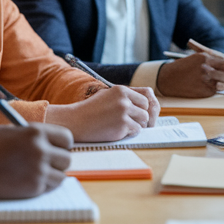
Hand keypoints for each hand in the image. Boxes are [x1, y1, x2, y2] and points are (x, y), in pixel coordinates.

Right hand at [0, 123, 72, 198]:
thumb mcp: (12, 132)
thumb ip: (34, 135)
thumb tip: (53, 142)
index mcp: (36, 132)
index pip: (67, 138)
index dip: (63, 144)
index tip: (59, 148)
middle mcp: (40, 150)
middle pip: (67, 159)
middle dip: (59, 161)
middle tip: (50, 163)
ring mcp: (38, 170)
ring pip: (61, 176)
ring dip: (52, 175)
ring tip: (38, 173)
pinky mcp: (34, 187)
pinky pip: (49, 187)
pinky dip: (43, 185)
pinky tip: (29, 181)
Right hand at [45, 84, 159, 141]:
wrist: (77, 121)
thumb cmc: (91, 109)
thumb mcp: (107, 95)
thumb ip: (125, 96)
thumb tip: (145, 103)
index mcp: (121, 90)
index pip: (144, 100)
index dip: (140, 108)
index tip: (134, 114)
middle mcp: (124, 99)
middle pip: (146, 111)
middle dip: (140, 118)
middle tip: (130, 123)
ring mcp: (124, 112)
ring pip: (143, 122)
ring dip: (135, 126)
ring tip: (121, 126)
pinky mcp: (122, 125)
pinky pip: (136, 131)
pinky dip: (129, 133)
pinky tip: (116, 131)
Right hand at [157, 40, 223, 97]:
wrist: (167, 79)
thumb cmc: (181, 68)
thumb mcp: (195, 59)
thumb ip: (209, 61)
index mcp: (204, 57)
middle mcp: (206, 68)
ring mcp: (205, 80)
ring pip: (222, 84)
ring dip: (221, 85)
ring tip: (218, 85)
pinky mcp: (203, 91)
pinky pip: (214, 91)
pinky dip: (212, 90)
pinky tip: (205, 88)